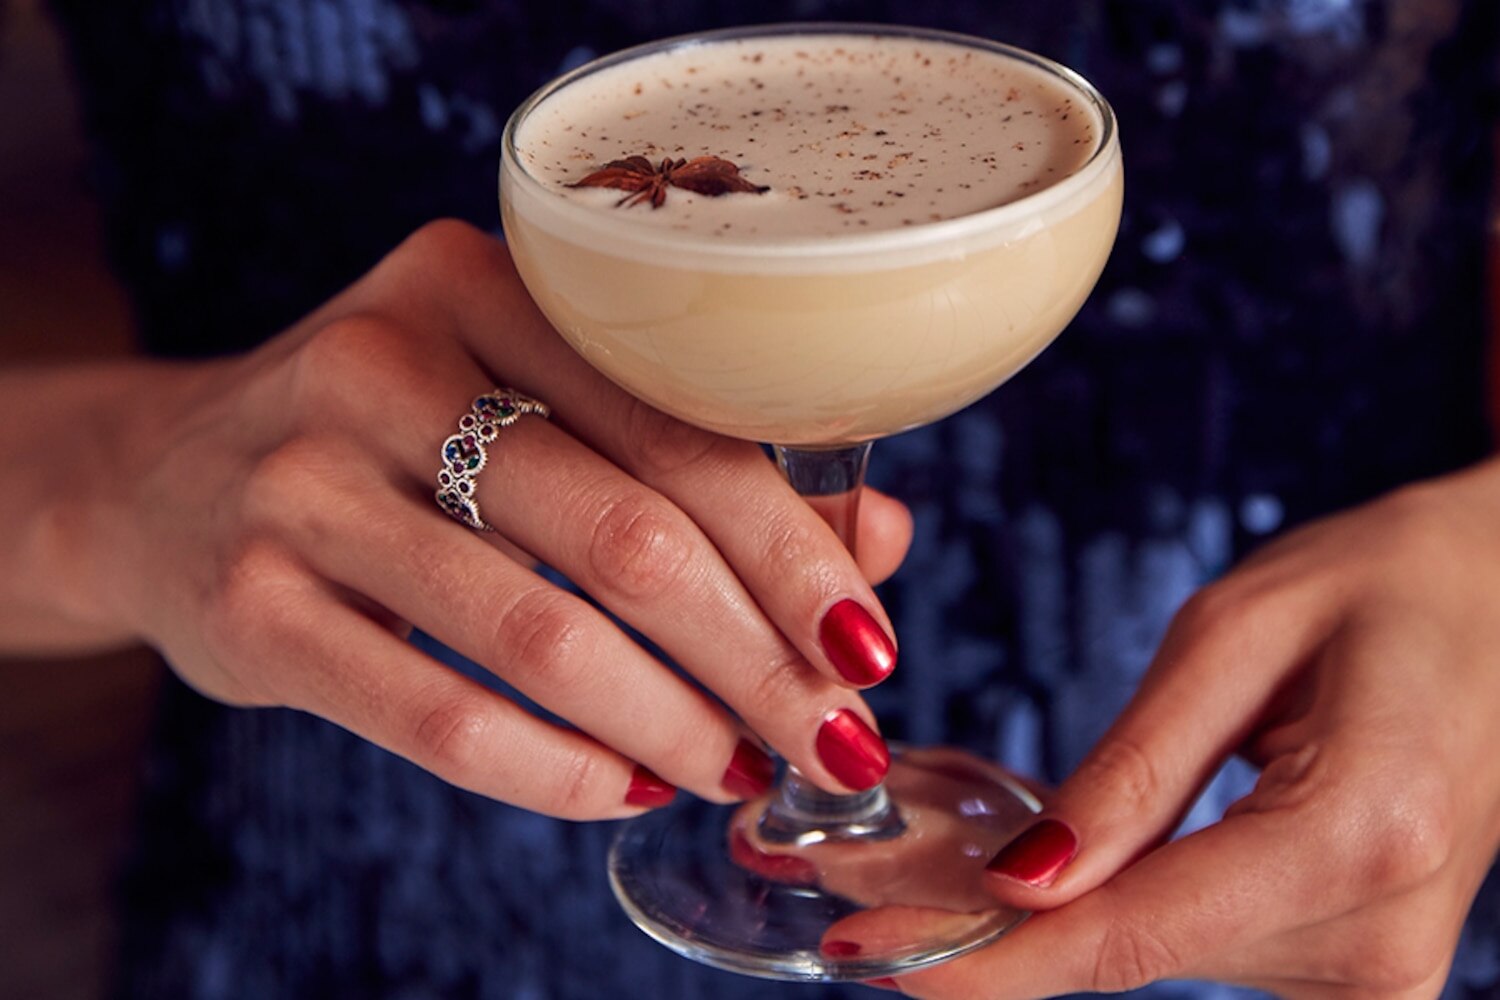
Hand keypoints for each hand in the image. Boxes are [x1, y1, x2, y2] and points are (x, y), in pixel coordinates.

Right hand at [41, 220, 913, 818]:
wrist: (162, 481)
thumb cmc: (400, 443)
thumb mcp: (534, 409)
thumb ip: (698, 465)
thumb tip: (875, 546)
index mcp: (481, 284)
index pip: (682, 425)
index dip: (794, 549)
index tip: (868, 643)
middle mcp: (383, 363)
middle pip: (627, 532)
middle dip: (757, 658)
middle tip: (834, 737)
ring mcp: (303, 482)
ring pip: (538, 631)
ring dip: (671, 723)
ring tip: (741, 771)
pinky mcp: (251, 603)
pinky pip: (436, 714)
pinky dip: (556, 771)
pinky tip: (628, 788)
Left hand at [827, 462, 1499, 996]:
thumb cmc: (1388, 587)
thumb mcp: (1240, 635)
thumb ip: (1134, 770)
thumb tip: (1025, 884)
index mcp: (1356, 837)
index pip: (1133, 934)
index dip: (989, 956)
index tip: (870, 957)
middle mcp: (1378, 934)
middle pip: (1130, 951)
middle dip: (987, 920)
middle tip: (855, 880)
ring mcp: (1378, 966)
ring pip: (1154, 954)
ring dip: (1044, 914)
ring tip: (935, 857)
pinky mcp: (1358, 962)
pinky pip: (1197, 942)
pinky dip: (1115, 906)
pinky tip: (1051, 863)